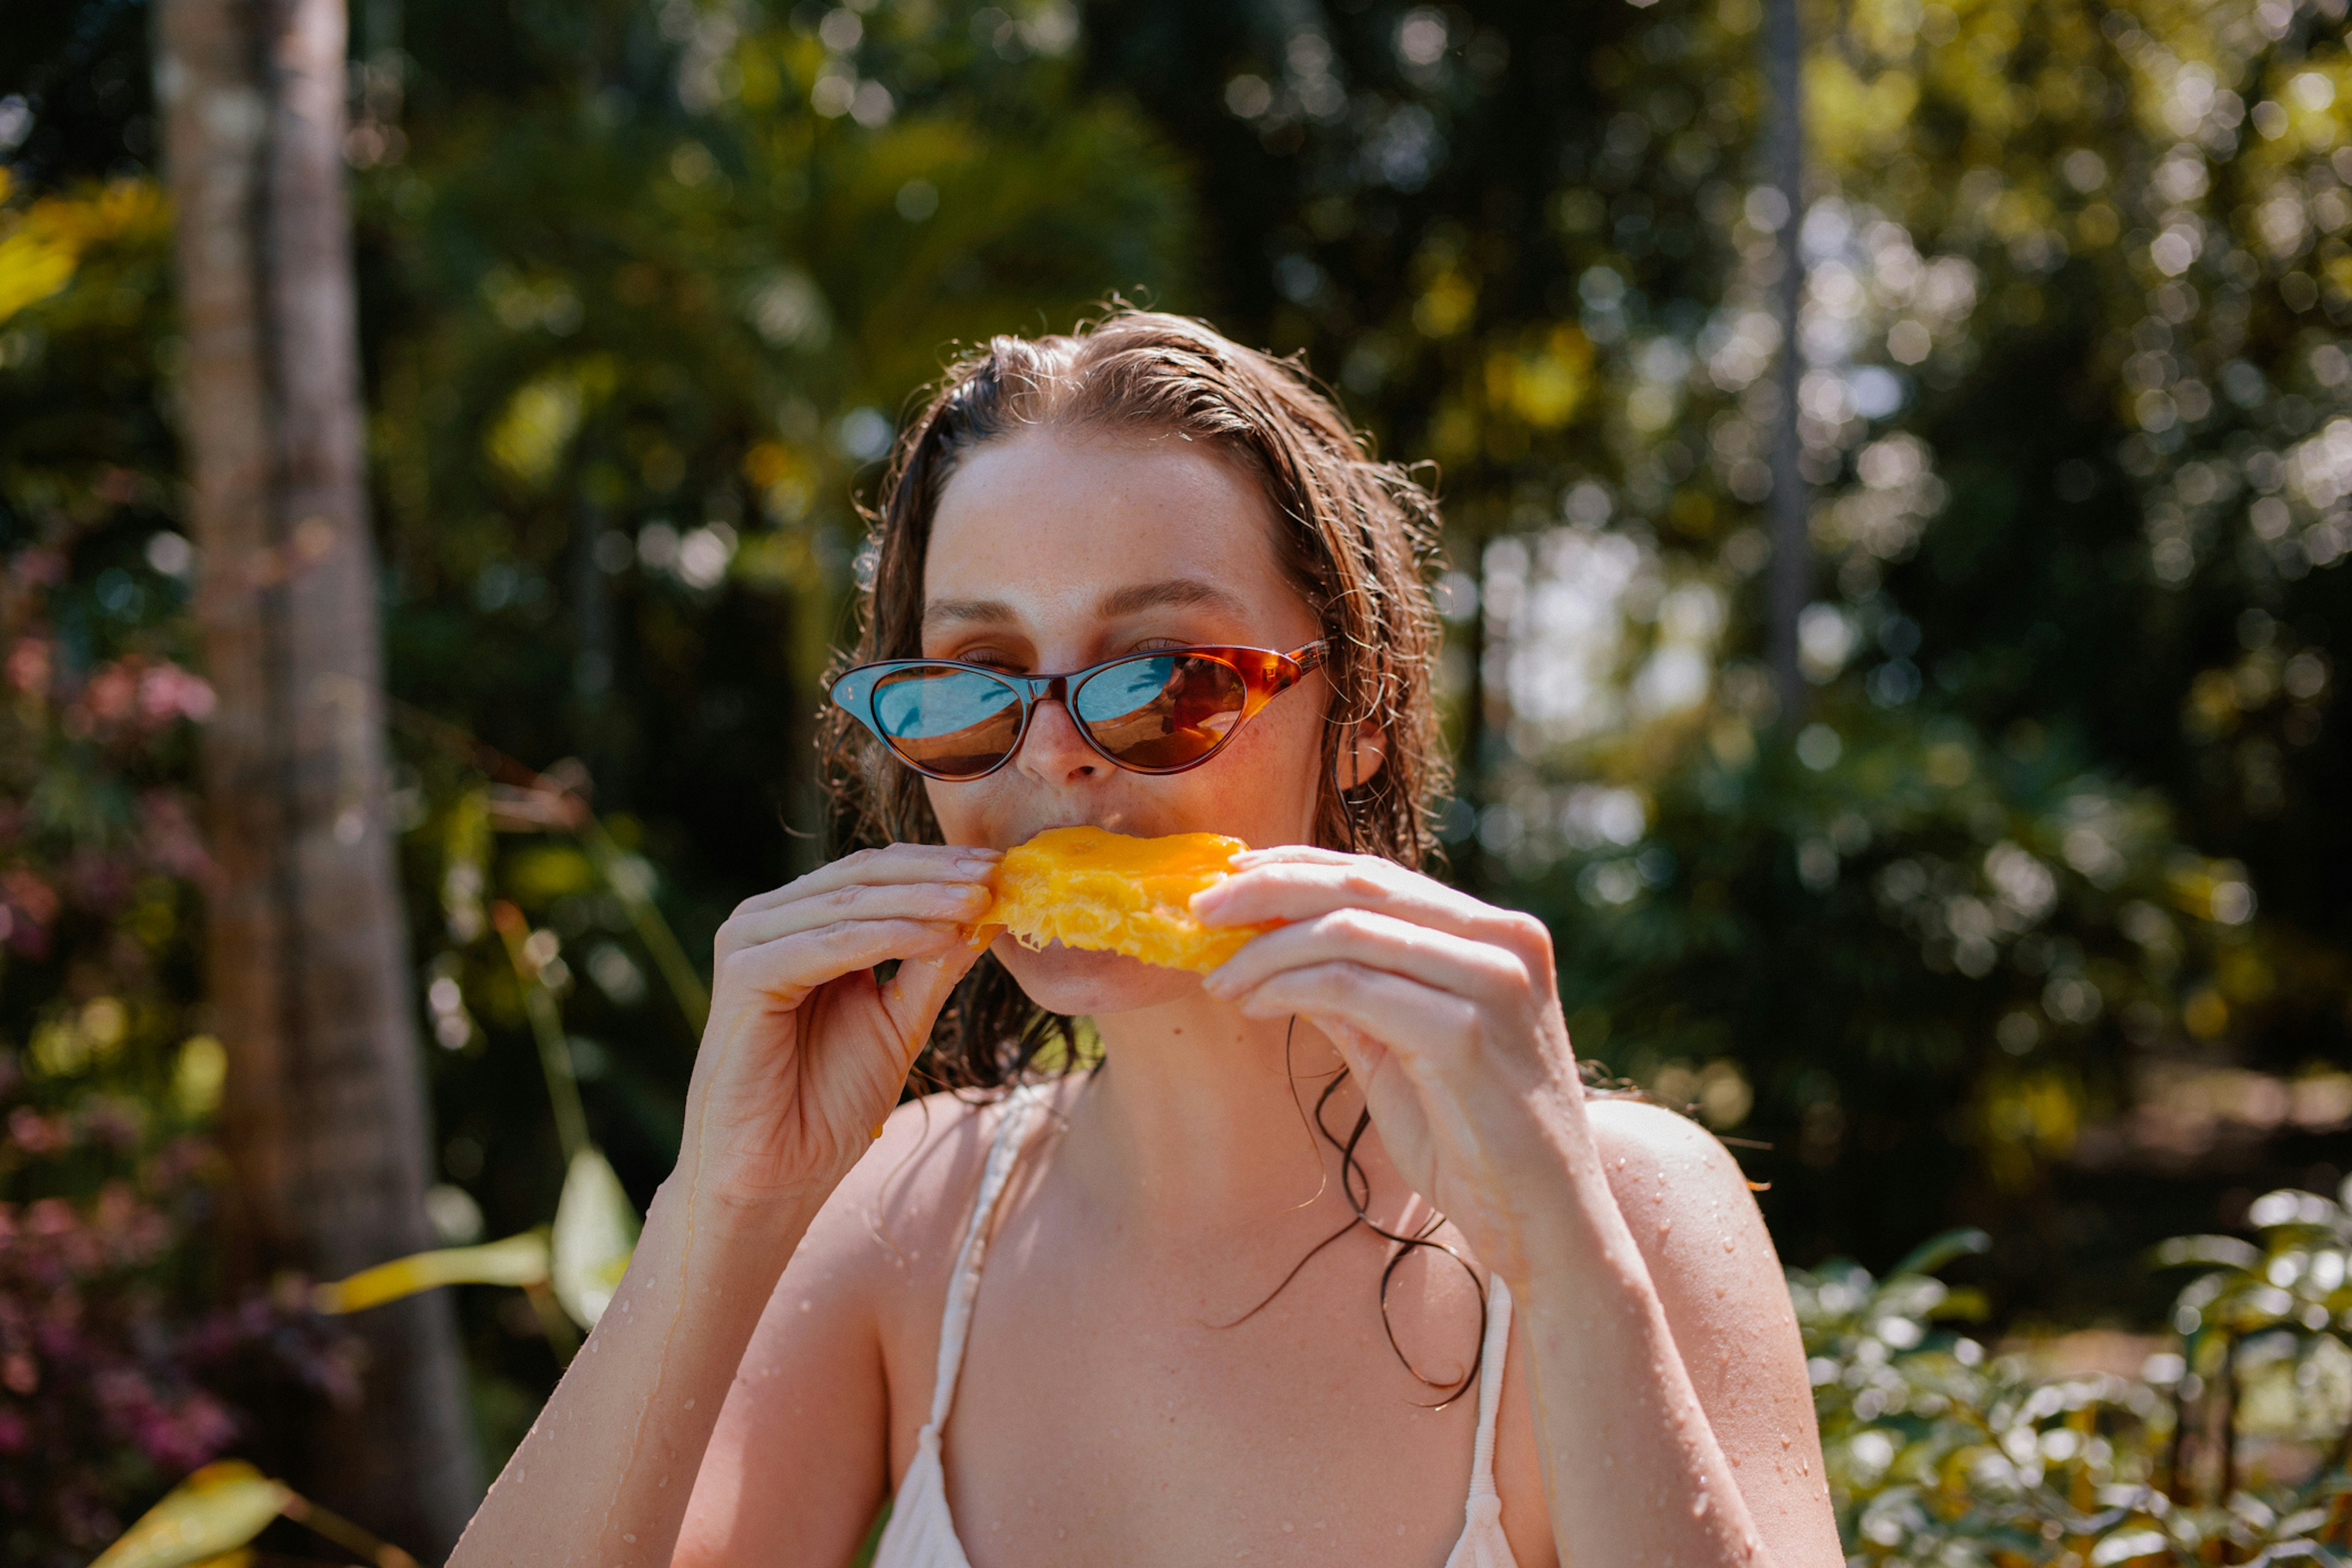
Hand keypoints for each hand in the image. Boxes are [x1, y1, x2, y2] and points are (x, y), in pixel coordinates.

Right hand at [675, 844, 998, 1221]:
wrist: (773, 1179)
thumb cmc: (826, 1106)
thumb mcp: (897, 1023)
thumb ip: (931, 967)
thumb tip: (985, 915)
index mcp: (798, 924)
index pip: (875, 873)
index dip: (939, 866)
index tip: (1003, 868)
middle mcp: (767, 921)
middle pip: (864, 875)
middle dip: (937, 873)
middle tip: (998, 872)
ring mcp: (749, 943)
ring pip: (851, 903)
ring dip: (923, 899)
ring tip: (980, 900)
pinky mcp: (744, 975)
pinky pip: (828, 945)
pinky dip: (888, 937)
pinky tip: (939, 936)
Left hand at [1193, 847, 1590, 1282]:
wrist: (1548, 1227)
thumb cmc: (1478, 1144)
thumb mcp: (1404, 1053)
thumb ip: (1356, 997)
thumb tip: (1277, 953)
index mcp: (1496, 935)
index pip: (1381, 874)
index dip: (1296, 867)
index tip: (1229, 880)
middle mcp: (1505, 940)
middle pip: (1362, 883)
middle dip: (1266, 888)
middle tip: (1200, 908)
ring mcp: (1493, 981)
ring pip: (1350, 928)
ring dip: (1267, 948)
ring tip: (1219, 976)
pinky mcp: (1469, 1033)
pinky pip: (1353, 986)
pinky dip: (1290, 986)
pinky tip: (1256, 1003)